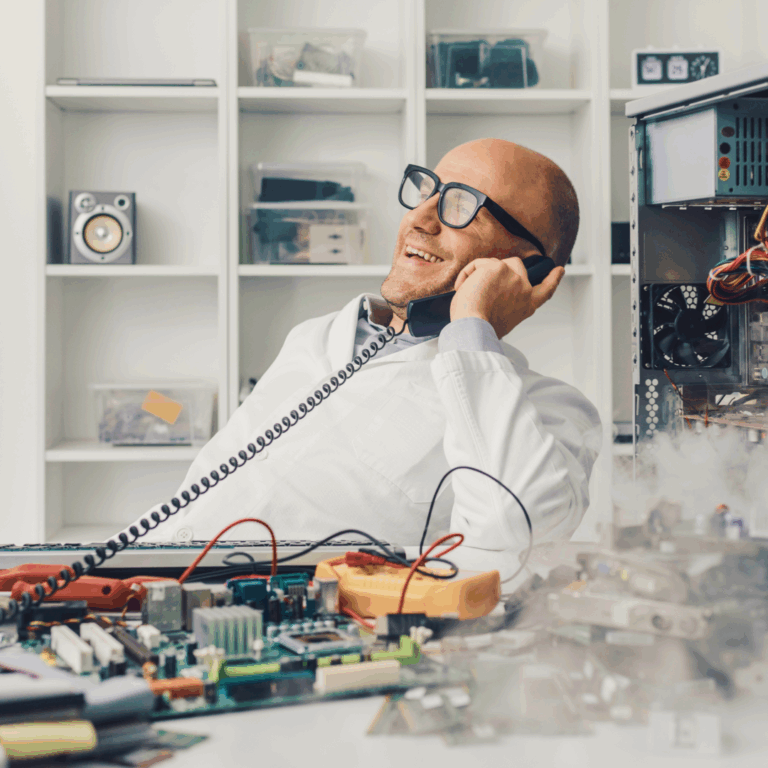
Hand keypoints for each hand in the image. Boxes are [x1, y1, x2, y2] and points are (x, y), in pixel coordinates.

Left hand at [450, 257, 564, 337]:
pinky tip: (461, 287)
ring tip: (468, 293)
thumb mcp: (501, 322)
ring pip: (496, 262)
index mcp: (526, 306)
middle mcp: (524, 290)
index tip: (559, 270)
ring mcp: (514, 277)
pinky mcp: (499, 268)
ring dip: (479, 274)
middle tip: (482, 282)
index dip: (553, 279)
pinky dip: (466, 274)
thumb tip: (492, 296)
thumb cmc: (480, 329)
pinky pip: (479, 264)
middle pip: (516, 266)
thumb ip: (505, 306)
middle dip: (500, 269)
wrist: (474, 327)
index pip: (545, 290)